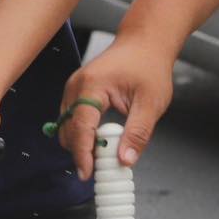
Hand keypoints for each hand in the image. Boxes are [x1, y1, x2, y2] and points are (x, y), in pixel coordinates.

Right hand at [56, 34, 174, 178]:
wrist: (144, 43)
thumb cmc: (148, 66)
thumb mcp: (151, 104)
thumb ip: (137, 134)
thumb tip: (124, 161)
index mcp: (91, 86)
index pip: (80, 127)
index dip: (82, 154)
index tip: (88, 174)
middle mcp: (76, 86)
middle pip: (68, 129)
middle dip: (81, 151)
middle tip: (102, 168)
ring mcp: (74, 87)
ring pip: (67, 126)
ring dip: (82, 143)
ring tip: (106, 153)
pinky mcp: (78, 91)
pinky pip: (73, 118)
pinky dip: (84, 133)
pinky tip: (102, 139)